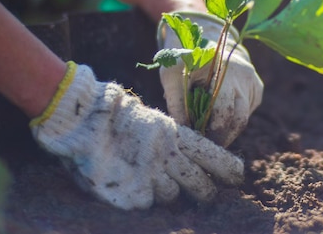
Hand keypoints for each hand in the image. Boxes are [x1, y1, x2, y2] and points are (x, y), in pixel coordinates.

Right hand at [30, 62, 242, 209]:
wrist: (84, 121)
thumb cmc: (117, 118)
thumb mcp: (153, 122)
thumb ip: (171, 141)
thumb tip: (189, 159)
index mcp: (174, 135)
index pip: (212, 155)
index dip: (227, 168)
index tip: (238, 176)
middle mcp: (167, 158)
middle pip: (200, 185)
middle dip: (206, 193)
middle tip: (207, 195)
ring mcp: (150, 178)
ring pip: (172, 198)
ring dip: (164, 193)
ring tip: (146, 178)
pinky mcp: (132, 196)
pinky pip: (146, 204)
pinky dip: (139, 198)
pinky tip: (127, 184)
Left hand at [159, 12, 263, 146]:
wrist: (207, 33)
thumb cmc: (184, 53)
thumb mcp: (171, 73)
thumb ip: (176, 102)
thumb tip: (183, 132)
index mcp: (224, 69)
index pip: (225, 111)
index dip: (214, 132)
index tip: (199, 142)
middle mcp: (244, 75)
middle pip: (239, 119)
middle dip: (222, 137)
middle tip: (205, 145)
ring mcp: (253, 82)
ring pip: (244, 118)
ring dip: (227, 128)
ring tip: (208, 129)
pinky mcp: (257, 88)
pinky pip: (246, 111)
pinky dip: (233, 118)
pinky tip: (218, 113)